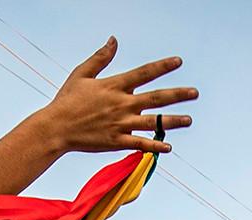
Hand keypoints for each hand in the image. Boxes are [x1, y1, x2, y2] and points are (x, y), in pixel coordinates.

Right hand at [42, 39, 196, 154]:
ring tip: (189, 120)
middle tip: (195, 92)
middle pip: (156, 98)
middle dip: (178, 94)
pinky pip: (141, 144)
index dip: (163, 66)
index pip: (144, 73)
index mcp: (115, 85)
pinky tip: (168, 147)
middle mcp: (122, 104)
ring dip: (173, 121)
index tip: (178, 62)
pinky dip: (155, 146)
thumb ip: (100, 57)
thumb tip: (114, 40)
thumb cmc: (67, 100)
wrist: (56, 128)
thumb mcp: (82, 74)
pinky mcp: (116, 142)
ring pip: (153, 122)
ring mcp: (121, 124)